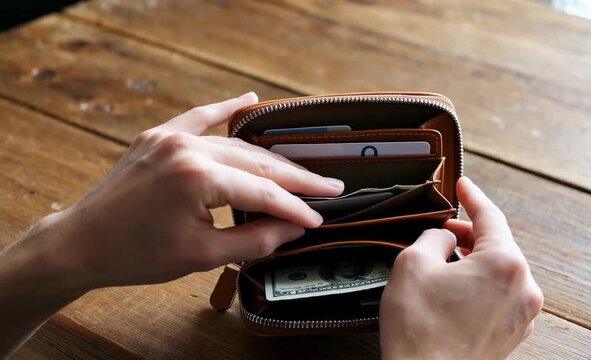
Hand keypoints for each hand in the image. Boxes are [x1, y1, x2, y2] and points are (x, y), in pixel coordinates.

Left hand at [29, 92, 344, 288]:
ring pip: (235, 144)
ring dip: (269, 156)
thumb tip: (292, 228)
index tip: (319, 216)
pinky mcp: (159, 135)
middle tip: (329, 185)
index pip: (263, 191)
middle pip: (257, 161)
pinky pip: (199, 117)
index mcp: (197, 178)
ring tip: (300, 168)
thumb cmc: (135, 254)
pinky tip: (248, 100)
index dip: (296, 206)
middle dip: (295, 177)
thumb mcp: (202, 255)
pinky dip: (225, 110)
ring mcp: (170, 136)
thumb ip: (255, 239)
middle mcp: (185, 147)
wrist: (82, 243)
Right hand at [379, 177, 542, 359]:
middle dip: (470, 232)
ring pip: (497, 270)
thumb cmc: (419, 331)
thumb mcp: (413, 263)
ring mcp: (520, 314)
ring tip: (444, 259)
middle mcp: (523, 289)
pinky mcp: (511, 333)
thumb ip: (434, 236)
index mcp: (505, 265)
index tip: (463, 185)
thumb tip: (445, 237)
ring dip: (473, 259)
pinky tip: (453, 287)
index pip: (490, 216)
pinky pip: (498, 294)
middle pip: (497, 244)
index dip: (472, 196)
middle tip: (444, 227)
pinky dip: (478, 283)